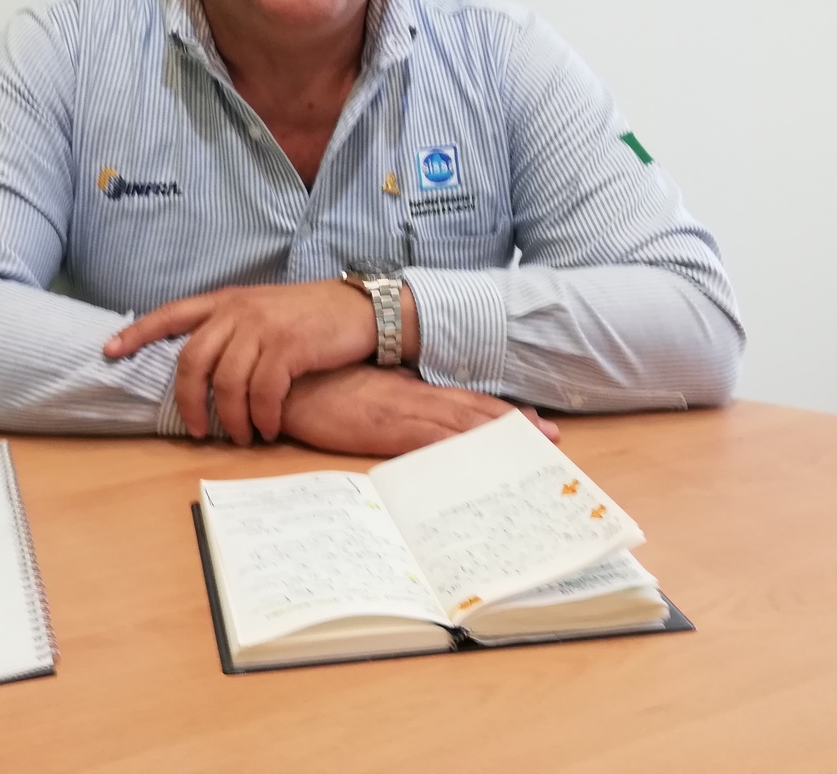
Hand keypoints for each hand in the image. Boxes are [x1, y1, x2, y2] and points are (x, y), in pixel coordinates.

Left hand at [104, 280, 383, 443]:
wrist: (361, 310)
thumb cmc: (311, 316)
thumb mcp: (264, 312)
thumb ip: (233, 330)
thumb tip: (204, 367)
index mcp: (227, 300)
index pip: (171, 313)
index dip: (137, 333)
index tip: (109, 351)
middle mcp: (238, 310)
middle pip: (192, 360)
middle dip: (188, 402)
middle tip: (199, 431)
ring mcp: (262, 327)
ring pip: (226, 383)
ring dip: (229, 419)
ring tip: (242, 436)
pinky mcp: (288, 347)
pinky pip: (262, 392)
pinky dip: (261, 417)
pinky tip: (267, 428)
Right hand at [278, 364, 559, 457]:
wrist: (284, 380)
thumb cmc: (318, 386)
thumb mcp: (366, 389)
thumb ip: (395, 394)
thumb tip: (421, 404)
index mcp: (409, 388)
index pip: (464, 400)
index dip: (501, 412)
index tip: (534, 423)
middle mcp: (412, 396)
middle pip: (472, 411)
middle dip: (513, 425)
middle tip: (552, 437)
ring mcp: (399, 410)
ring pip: (459, 423)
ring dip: (496, 435)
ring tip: (532, 446)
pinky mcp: (381, 427)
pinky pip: (425, 440)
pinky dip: (454, 448)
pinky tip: (476, 457)